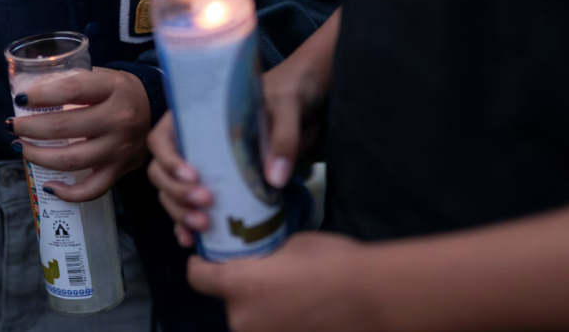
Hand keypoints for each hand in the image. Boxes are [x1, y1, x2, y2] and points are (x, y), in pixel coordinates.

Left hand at [8, 67, 150, 201]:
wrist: (157, 109)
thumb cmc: (121, 92)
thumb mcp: (103, 76)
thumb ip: (72, 81)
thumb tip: (30, 93)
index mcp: (113, 89)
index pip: (71, 91)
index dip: (41, 96)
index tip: (21, 99)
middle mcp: (119, 119)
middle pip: (64, 127)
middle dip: (29, 128)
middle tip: (13, 125)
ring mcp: (120, 148)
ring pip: (70, 160)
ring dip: (37, 156)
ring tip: (20, 148)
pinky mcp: (120, 169)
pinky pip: (92, 190)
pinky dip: (67, 193)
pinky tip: (48, 186)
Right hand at [147, 49, 328, 246]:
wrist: (310, 104)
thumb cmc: (290, 93)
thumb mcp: (287, 106)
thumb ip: (282, 137)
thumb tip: (274, 179)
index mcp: (197, 116)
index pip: (162, 138)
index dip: (168, 160)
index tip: (192, 175)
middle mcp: (194, 143)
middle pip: (163, 173)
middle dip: (177, 193)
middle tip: (205, 202)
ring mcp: (205, 167)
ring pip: (174, 194)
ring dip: (181, 213)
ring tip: (204, 225)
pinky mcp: (220, 186)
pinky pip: (193, 208)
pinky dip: (189, 226)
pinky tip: (194, 241)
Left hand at [188, 232, 376, 331]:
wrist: (370, 297)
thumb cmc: (331, 262)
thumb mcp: (290, 244)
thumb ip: (264, 255)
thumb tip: (261, 259)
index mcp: (238, 285)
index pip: (198, 278)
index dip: (199, 265)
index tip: (204, 259)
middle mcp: (241, 318)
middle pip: (228, 300)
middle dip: (241, 288)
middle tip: (265, 274)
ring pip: (250, 319)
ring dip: (260, 307)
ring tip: (289, 293)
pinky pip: (271, 329)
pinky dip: (279, 321)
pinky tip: (300, 309)